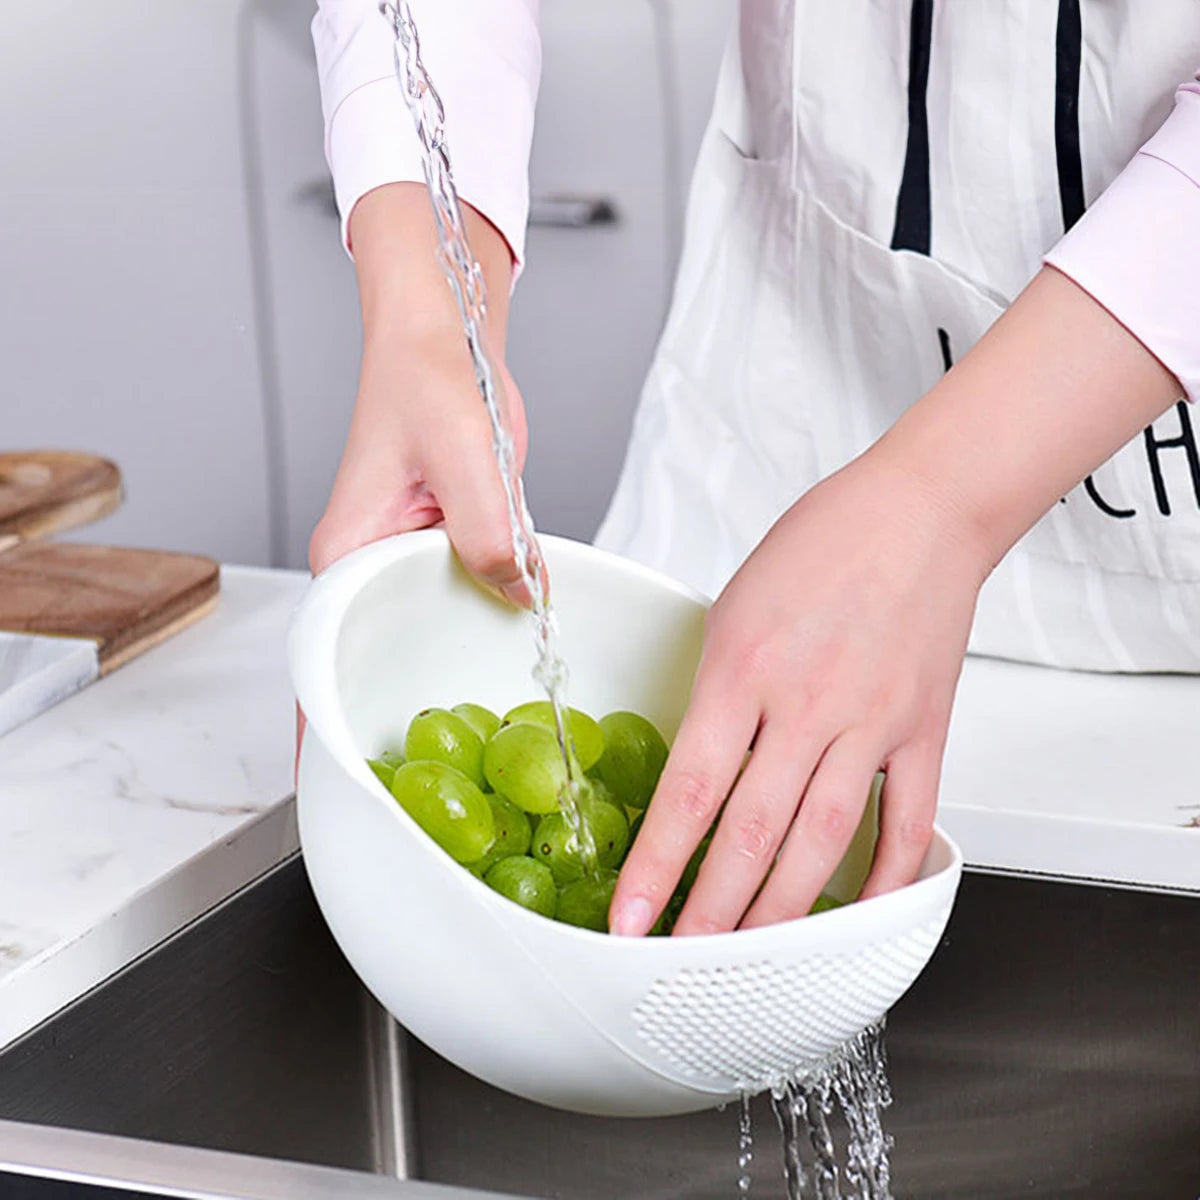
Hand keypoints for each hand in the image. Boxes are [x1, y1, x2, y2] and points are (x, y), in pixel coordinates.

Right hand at [299, 184, 527, 773]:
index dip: (330, 726)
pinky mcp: (445, 540)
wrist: (445, 332)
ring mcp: (407, 555)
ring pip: (429, 624)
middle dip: (402, 706)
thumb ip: (492, 539)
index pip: (328, 658)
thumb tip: (522, 601)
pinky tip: (517, 645)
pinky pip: (464, 591)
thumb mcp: (467, 463)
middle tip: (435, 769)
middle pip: (380, 652)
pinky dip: (488, 614)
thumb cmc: (427, 379)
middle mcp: (369, 563)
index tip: (341, 783)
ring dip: (456, 660)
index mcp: (349, 554)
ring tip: (482, 727)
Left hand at [609, 449, 986, 934]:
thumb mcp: (734, 608)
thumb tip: (701, 773)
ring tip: (747, 958)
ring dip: (781, 911)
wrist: (920, 511)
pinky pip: (908, 819)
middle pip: (752, 832)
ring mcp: (872, 722)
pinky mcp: (924, 730)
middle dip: (710, 911)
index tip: (629, 917)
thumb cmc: (822, 543)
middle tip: (678, 961)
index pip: (690, 791)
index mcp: (745, 668)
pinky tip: (860, 913)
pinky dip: (887, 874)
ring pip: (823, 841)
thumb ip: (718, 696)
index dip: (655, 865)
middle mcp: (807, 704)